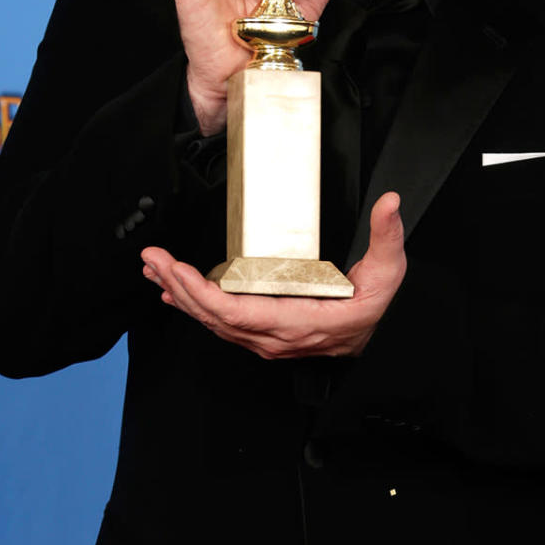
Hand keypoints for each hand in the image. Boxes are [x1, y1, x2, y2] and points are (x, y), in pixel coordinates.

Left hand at [141, 193, 405, 359]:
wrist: (375, 340)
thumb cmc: (375, 309)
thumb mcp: (388, 271)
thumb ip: (387, 236)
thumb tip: (390, 203)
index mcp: (298, 322)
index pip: (237, 312)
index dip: (202, 294)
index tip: (178, 269)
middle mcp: (274, 337)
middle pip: (214, 316)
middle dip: (179, 286)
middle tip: (154, 259)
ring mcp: (266, 339)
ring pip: (212, 321)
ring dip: (181, 294)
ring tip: (157, 270)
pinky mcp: (262, 335)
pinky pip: (220, 324)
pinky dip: (194, 306)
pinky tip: (175, 292)